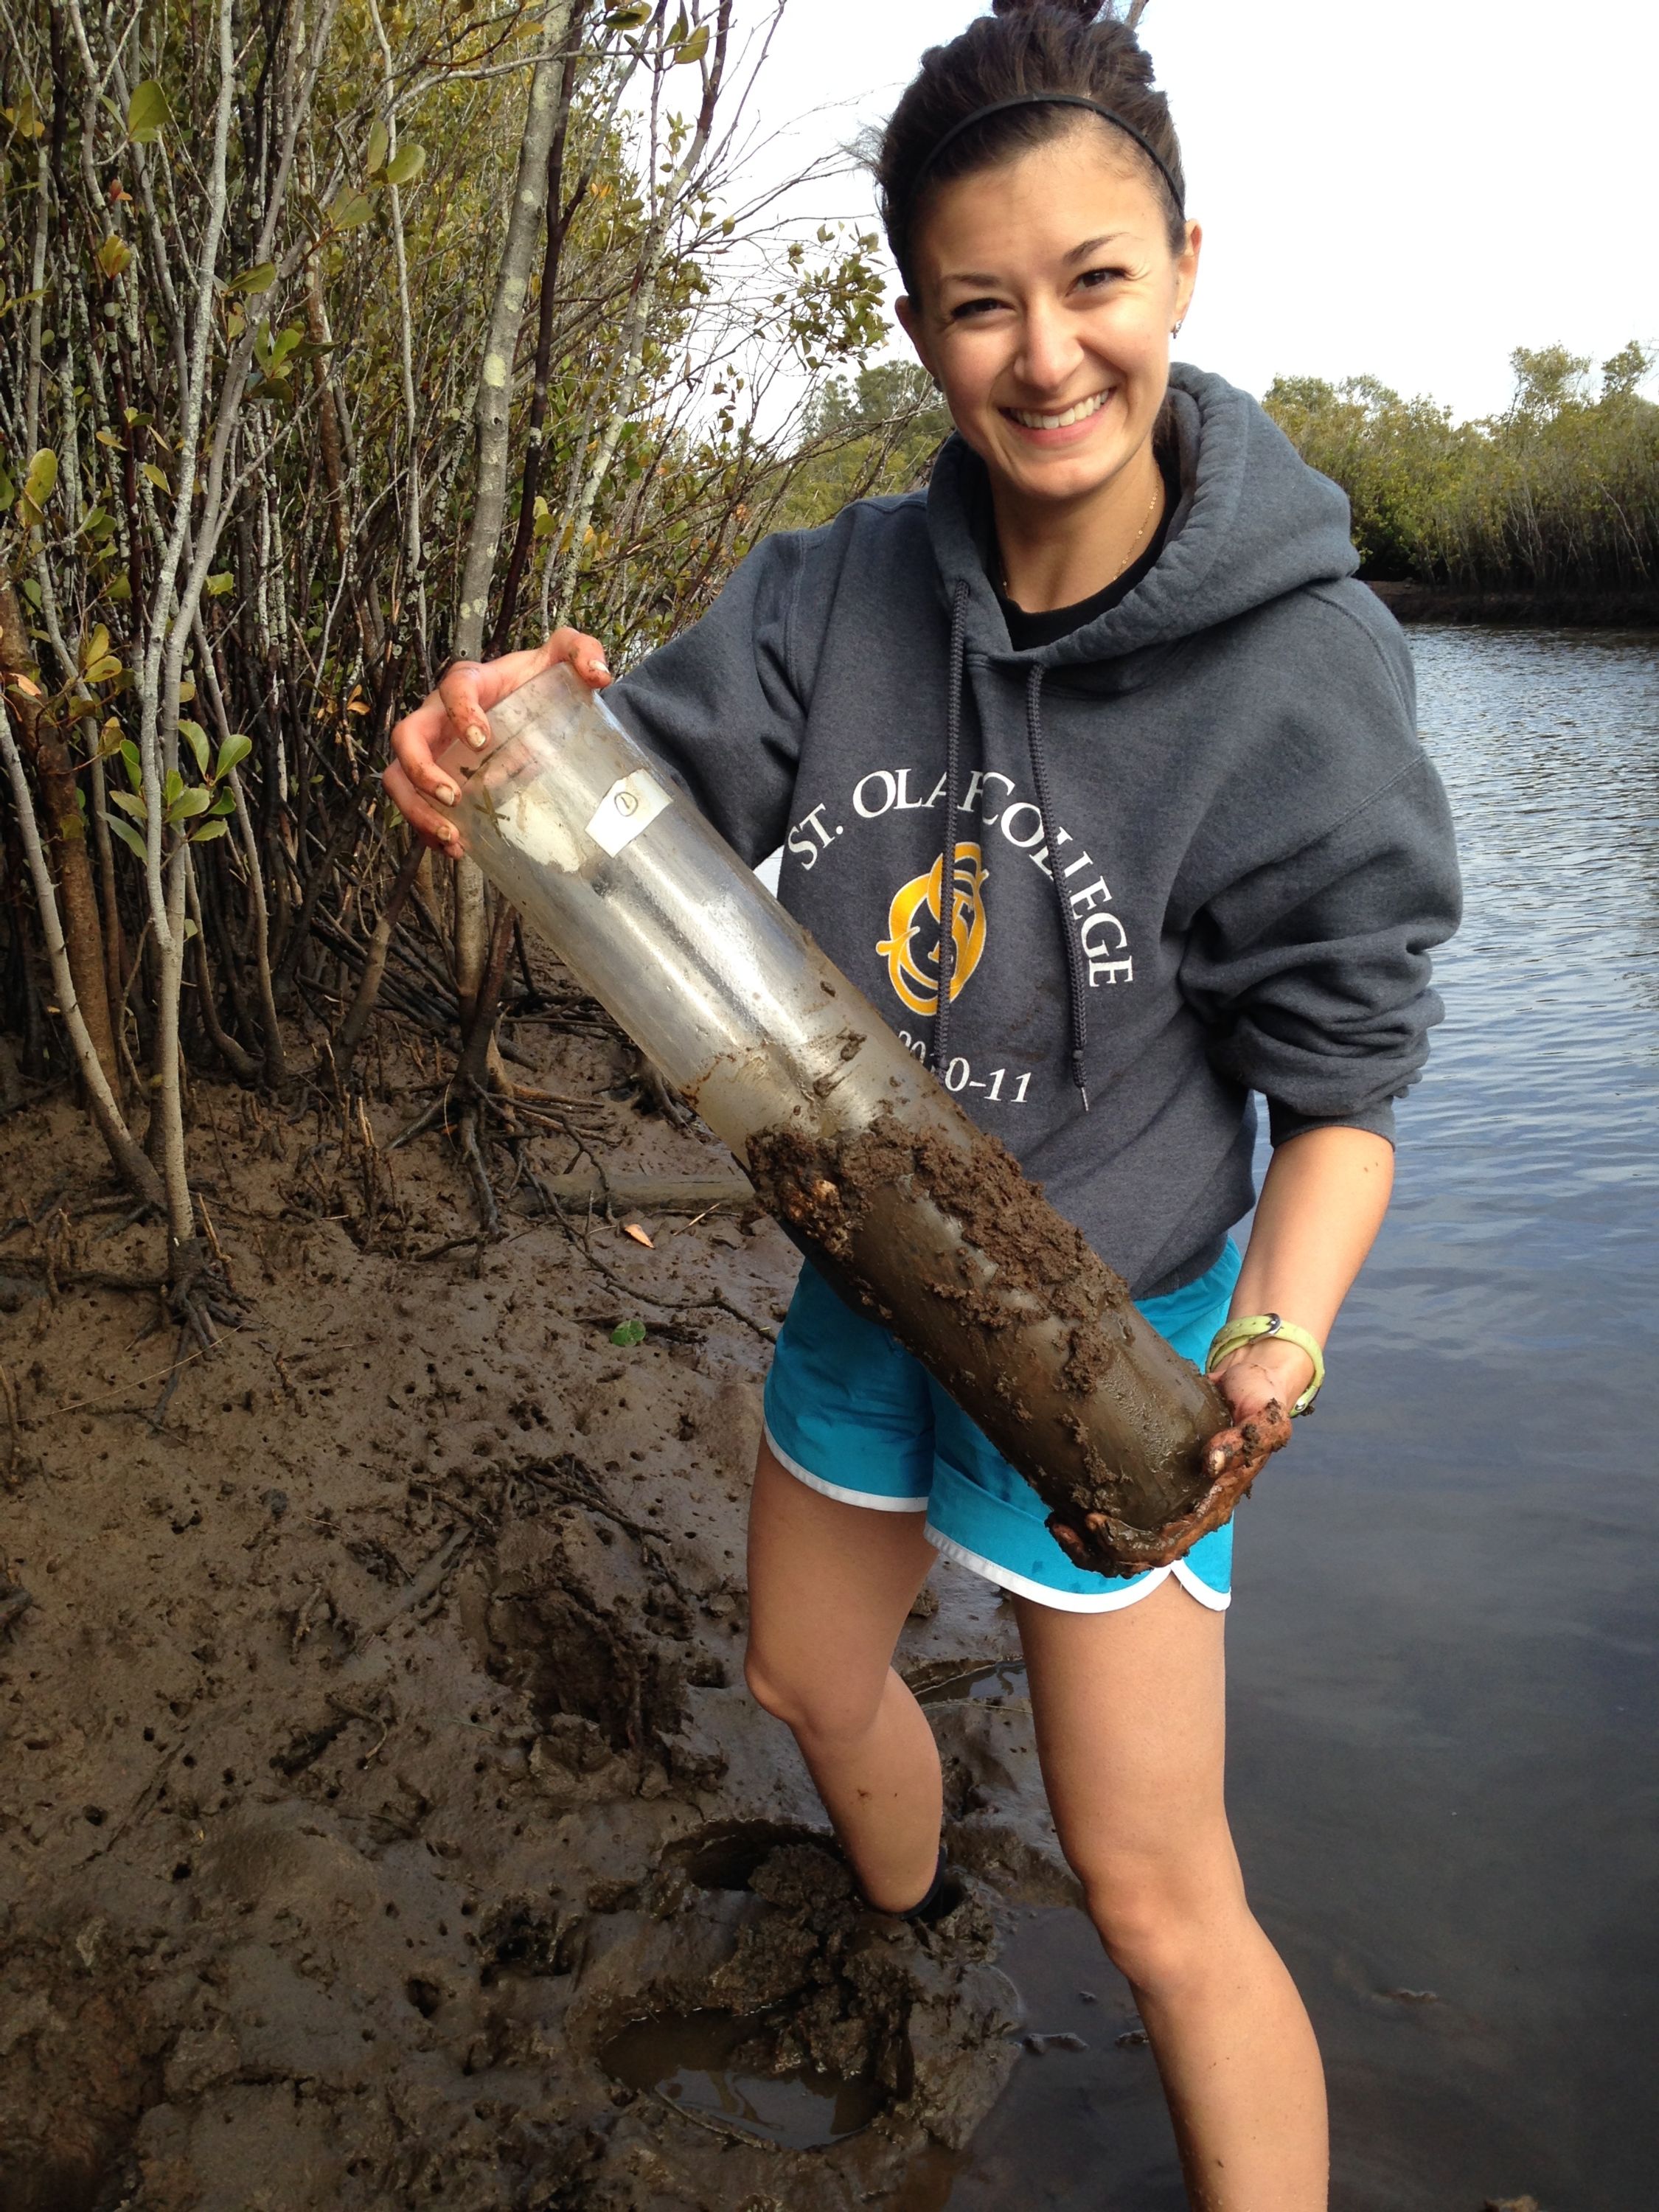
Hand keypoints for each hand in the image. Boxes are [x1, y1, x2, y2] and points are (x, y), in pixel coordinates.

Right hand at [383, 628, 612, 852]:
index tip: (482, 740)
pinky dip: (429, 830)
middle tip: (452, 797)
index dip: (460, 713)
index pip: (452, 690)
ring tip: (452, 836)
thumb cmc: (537, 679)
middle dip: (421, 771)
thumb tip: (599, 676)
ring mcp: (434, 750)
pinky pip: (418, 805)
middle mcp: (439, 716)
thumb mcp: (561, 657)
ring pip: (400, 778)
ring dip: (418, 810)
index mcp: (468, 682)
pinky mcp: (439, 779)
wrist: (532, 704)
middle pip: (406, 739)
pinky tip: (458, 848)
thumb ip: (582, 651)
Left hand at [1046, 1336, 1305, 1576]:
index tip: (1094, 1521)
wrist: (1251, 1380)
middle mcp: (1191, 1511)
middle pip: (1141, 1555)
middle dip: (1098, 1551)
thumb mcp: (1264, 1414)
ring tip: (1056, 1524)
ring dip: (1090, 1545)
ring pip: (1129, 1544)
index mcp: (1213, 1506)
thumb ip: (1245, 1438)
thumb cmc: (1257, 1397)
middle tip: (1062, 1526)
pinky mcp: (1157, 1483)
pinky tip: (1065, 1502)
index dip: (1130, 1544)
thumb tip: (1209, 1464)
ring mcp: (1174, 1501)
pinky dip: (1091, 1519)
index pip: (1168, 1545)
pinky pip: (1125, 1514)